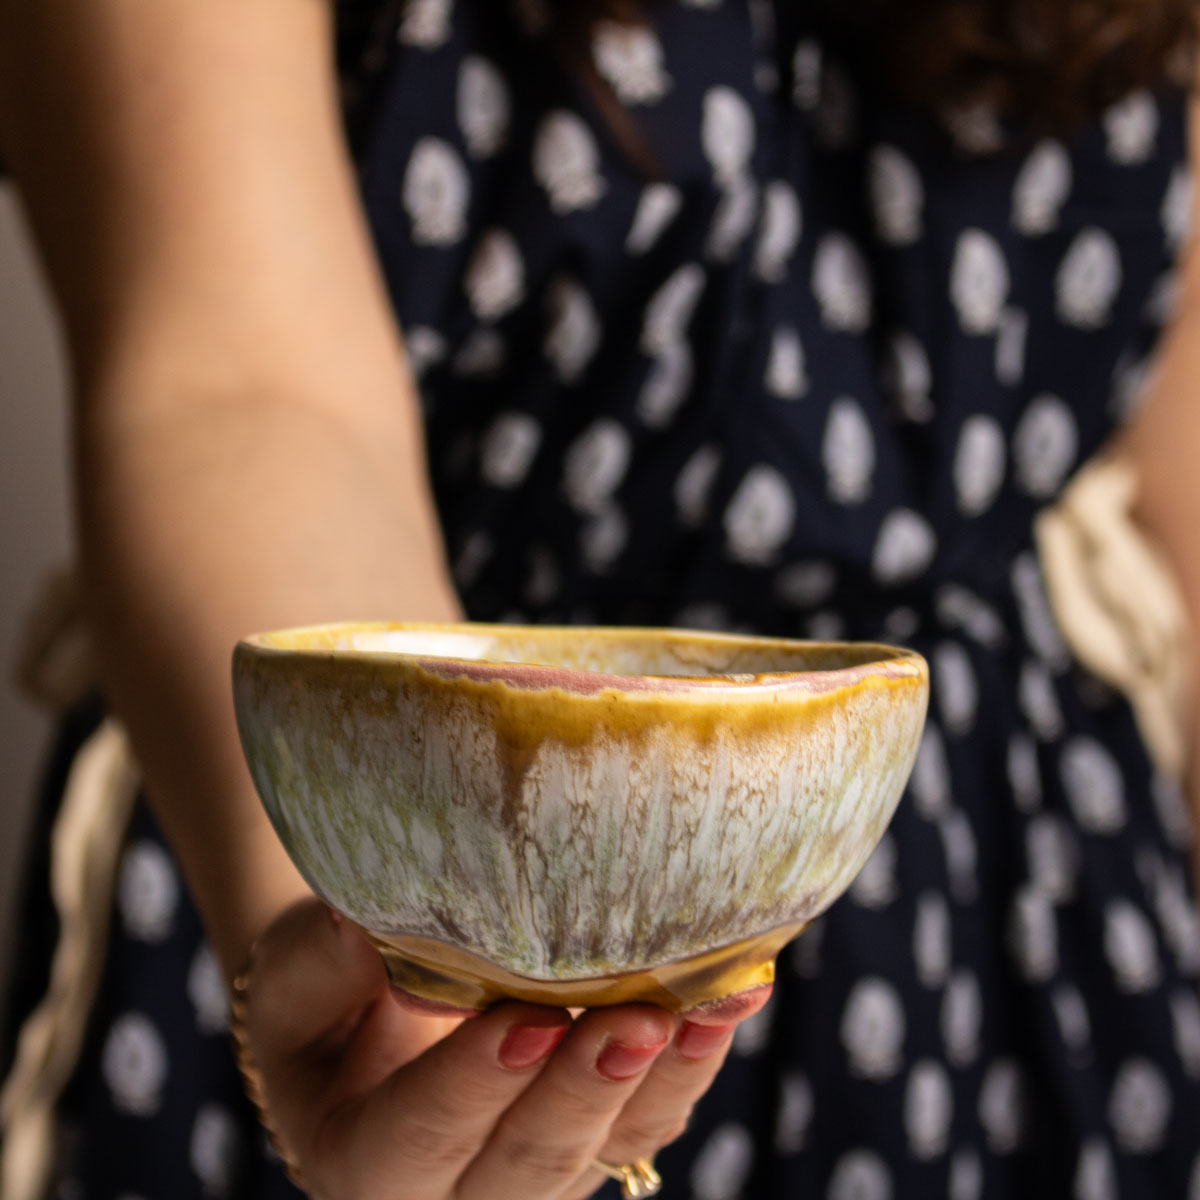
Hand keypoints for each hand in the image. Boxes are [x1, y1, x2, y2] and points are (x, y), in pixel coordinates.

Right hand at [241, 899, 768, 1199]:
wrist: (366, 1017)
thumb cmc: (327, 997)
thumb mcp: (302, 976)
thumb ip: (329, 959)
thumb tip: (365, 919)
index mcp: (362, 1157)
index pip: (414, 1138)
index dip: (472, 1088)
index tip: (527, 1022)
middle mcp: (453, 1188)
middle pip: (526, 1166)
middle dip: (584, 1093)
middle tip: (633, 1023)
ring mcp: (533, 1167)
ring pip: (609, 1147)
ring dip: (665, 1078)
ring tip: (711, 1007)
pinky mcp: (593, 1132)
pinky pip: (650, 1116)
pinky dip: (692, 1059)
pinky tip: (730, 997)